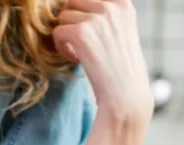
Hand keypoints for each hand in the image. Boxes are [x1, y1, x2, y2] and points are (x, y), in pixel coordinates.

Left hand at [53, 0, 152, 121]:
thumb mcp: (122, 31)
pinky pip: (57, 32)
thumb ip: (105, 16)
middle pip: (73, 2)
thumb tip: (72, 6)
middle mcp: (111, 6)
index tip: (90, 35)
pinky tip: (76, 59)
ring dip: (67, 36)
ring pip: (63, 17)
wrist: (126, 96)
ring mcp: (97, 18)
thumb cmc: (122, 69)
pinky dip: (61, 47)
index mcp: (123, 3)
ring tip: (81, 53)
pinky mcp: (81, 32)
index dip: (84, 15)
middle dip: (72, 22)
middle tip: (82, 44)